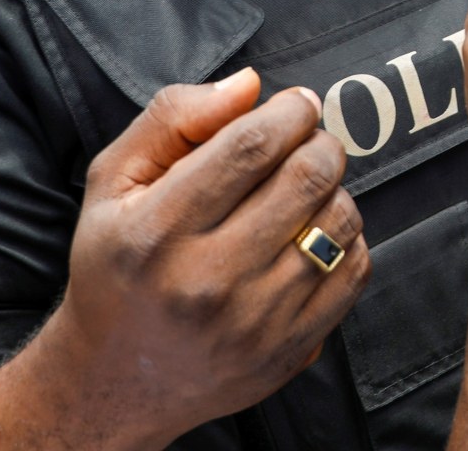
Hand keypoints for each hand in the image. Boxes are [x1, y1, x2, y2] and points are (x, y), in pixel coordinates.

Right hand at [49, 71, 367, 442]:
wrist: (117, 383)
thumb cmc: (116, 269)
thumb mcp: (113, 184)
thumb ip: (173, 119)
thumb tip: (250, 84)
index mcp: (157, 231)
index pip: (252, 145)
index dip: (290, 110)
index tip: (295, 104)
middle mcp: (208, 280)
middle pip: (307, 176)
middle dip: (319, 141)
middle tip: (305, 141)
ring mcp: (255, 322)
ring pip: (339, 220)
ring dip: (333, 189)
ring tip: (304, 191)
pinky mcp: (289, 350)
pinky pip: (354, 270)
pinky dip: (347, 239)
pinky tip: (313, 234)